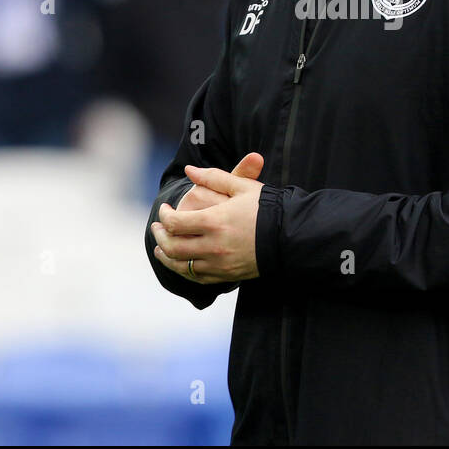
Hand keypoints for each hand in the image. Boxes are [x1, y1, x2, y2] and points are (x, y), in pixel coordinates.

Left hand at [152, 154, 264, 283]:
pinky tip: (180, 262)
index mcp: (214, 221)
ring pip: (181, 265)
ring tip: (161, 248)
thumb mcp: (242, 187)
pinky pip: (196, 277)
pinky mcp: (226, 275)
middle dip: (159, 236)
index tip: (164, 209)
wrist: (291, 236)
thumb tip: (189, 170)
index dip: (164, 216)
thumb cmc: (267, 208)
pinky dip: (183, 270)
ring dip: (166, 256)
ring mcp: (219, 264)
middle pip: (172, 246)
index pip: (174, 223)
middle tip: (156, 228)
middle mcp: (213, 246)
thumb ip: (213, 177)